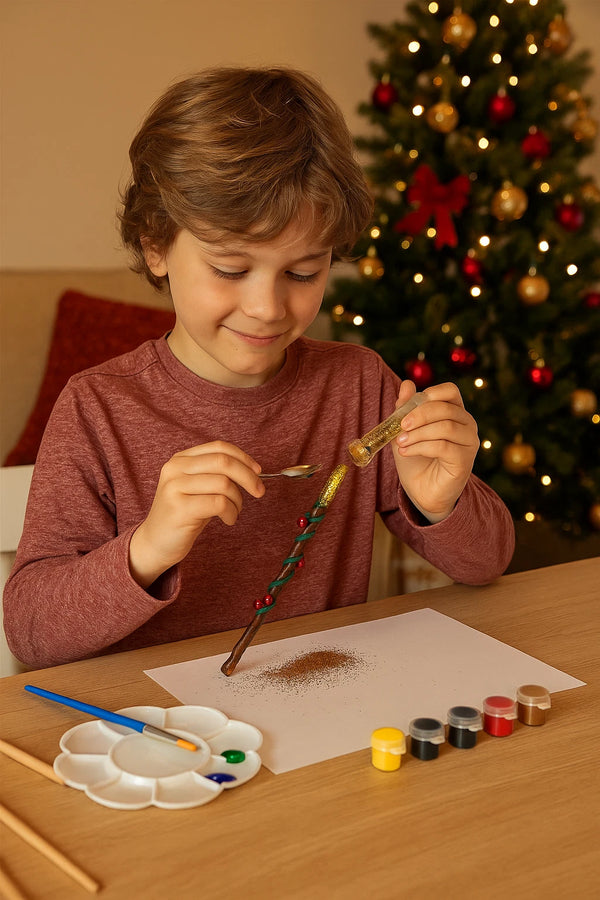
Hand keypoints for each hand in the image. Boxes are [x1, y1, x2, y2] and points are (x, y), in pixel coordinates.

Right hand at [129, 441, 264, 587]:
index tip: (258, 471)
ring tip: (234, 511)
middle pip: (223, 462)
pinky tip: (228, 520)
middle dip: (248, 477)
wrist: (156, 542)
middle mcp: (175, 469)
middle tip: (259, 491)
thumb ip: (217, 474)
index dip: (243, 457)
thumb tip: (252, 470)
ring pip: (223, 484)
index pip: (219, 448)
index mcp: (181, 459)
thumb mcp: (198, 487)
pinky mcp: (179, 508)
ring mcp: (175, 487)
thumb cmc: (184, 514)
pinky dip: (231, 512)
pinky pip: (219, 503)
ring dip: (238, 500)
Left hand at [392, 380, 478, 522]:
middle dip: (419, 414)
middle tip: (400, 426)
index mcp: (454, 412)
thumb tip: (407, 384)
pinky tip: (405, 452)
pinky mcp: (465, 460)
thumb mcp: (405, 430)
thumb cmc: (415, 458)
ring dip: (418, 433)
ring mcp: (469, 442)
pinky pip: (443, 447)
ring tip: (400, 442)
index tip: (408, 406)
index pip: (450, 391)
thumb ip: (406, 408)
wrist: (421, 490)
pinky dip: (420, 447)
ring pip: (445, 427)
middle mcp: (466, 424)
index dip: (431, 393)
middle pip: (446, 408)